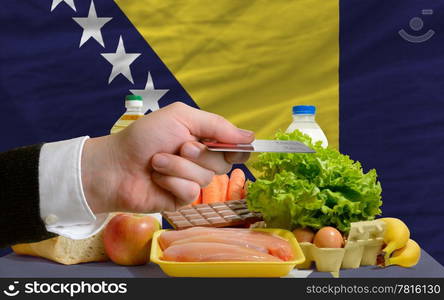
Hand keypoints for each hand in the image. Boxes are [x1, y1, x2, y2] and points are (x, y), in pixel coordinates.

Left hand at [81, 102, 253, 212]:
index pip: (233, 146)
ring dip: (179, 167)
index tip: (236, 147)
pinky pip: (191, 192)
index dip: (237, 147)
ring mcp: (190, 180)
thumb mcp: (181, 117)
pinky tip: (157, 179)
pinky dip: (172, 182)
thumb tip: (250, 136)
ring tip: (157, 162)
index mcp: (202, 138)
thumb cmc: (144, 137)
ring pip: (206, 178)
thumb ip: (217, 125)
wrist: (115, 165)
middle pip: (223, 163)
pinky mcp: (181, 199)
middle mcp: (200, 160)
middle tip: (179, 146)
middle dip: (200, 154)